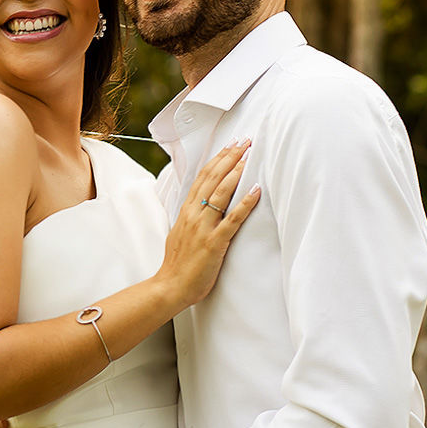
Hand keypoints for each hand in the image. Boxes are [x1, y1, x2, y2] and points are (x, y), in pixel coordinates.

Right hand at [157, 139, 260, 307]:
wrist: (170, 287)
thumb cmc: (178, 264)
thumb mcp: (181, 232)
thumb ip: (192, 217)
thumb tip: (202, 205)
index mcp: (186, 211)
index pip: (202, 177)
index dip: (218, 158)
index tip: (231, 144)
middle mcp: (193, 215)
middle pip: (212, 178)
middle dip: (230, 157)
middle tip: (245, 140)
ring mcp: (203, 228)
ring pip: (220, 193)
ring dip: (237, 172)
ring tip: (250, 156)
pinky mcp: (213, 243)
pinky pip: (232, 219)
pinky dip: (245, 203)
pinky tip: (256, 190)